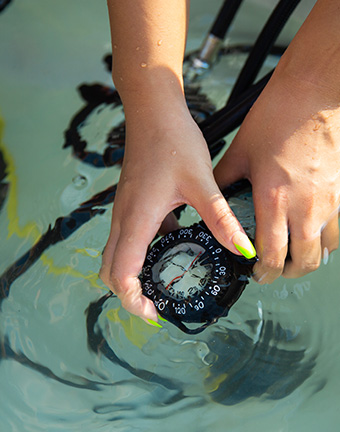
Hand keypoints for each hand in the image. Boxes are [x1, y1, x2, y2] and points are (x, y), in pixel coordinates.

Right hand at [100, 101, 254, 321]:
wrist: (153, 112)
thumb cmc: (171, 141)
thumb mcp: (201, 182)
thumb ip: (221, 219)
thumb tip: (242, 250)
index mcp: (136, 219)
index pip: (120, 274)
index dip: (133, 300)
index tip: (156, 312)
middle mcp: (123, 220)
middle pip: (111, 271)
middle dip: (130, 293)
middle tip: (160, 302)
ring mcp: (124, 212)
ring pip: (118, 256)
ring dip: (136, 274)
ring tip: (167, 282)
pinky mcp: (132, 205)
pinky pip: (131, 238)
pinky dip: (145, 252)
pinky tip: (175, 245)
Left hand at [214, 68, 339, 283]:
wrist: (313, 94)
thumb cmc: (277, 118)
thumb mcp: (240, 153)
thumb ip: (224, 181)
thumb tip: (213, 196)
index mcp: (275, 201)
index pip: (273, 256)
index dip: (263, 273)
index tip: (256, 273)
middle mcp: (306, 208)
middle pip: (303, 263)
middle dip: (286, 274)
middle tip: (272, 270)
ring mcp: (328, 202)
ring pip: (325, 252)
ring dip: (307, 260)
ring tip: (292, 255)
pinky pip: (337, 231)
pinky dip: (324, 241)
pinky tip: (311, 233)